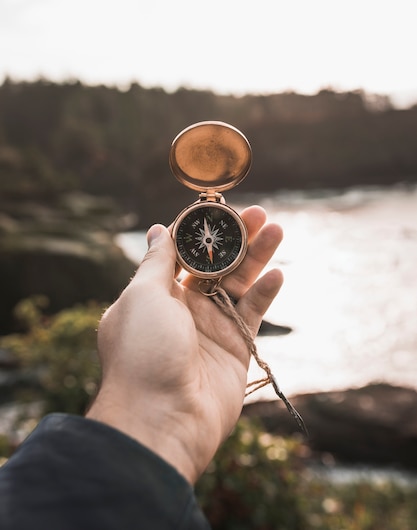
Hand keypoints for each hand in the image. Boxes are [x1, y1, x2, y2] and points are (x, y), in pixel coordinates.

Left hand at [87, 206, 282, 483]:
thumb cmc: (143, 352)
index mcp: (155, 294)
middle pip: (216, 264)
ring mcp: (210, 328)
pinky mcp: (235, 348)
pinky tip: (277, 274)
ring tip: (276, 229)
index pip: (182, 252)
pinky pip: (253, 313)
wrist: (162, 419)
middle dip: (236, 238)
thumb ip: (157, 261)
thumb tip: (159, 229)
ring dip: (258, 257)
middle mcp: (183, 309)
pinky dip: (265, 293)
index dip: (202, 229)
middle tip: (259, 213)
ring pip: (239, 283)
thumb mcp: (143, 296)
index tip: (221, 208)